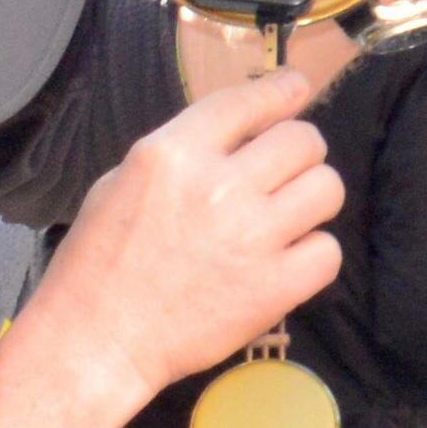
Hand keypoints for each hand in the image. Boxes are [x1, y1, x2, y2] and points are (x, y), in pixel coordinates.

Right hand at [29, 69, 343, 411]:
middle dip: (300, 151)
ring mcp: (252, 237)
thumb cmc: (98, 264)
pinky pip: (328, 251)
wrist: (99, 340)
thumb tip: (237, 138)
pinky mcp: (274, 287)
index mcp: (173, 153)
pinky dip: (314, 254)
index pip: (249, 102)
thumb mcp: (122, 182)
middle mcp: (218, 186)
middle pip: (303, 141)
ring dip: (313, 197)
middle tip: (287, 171)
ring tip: (289, 214)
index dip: (283, 90)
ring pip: (327, 189)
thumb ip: (182, 154)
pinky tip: (288, 260)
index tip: (298, 88)